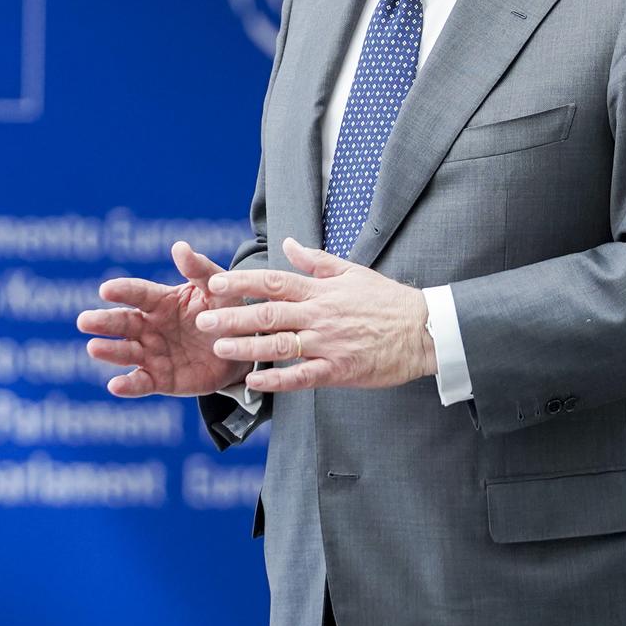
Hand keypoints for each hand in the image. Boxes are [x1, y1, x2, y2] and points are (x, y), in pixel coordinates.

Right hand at [76, 242, 253, 397]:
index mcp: (161, 301)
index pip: (137, 293)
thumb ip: (199, 269)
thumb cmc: (227, 311)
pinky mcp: (161, 380)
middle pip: (123, 322)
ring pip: (127, 352)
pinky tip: (115, 385)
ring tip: (94, 348)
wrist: (244, 350)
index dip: (122, 291)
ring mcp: (153, 354)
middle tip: (84, 321)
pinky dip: (128, 385)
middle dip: (104, 322)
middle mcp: (150, 327)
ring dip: (110, 351)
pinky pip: (142, 383)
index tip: (106, 289)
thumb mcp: (219, 288)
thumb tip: (179, 247)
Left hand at [199, 237, 435, 394]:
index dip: (242, 282)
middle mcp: (319, 315)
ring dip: (247, 346)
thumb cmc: (386, 300)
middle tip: (203, 318)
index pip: (273, 282)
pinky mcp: (339, 370)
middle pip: (269, 313)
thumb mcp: (351, 271)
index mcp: (320, 291)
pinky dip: (277, 380)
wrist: (422, 330)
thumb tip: (286, 244)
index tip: (215, 283)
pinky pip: (302, 376)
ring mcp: (328, 344)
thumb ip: (315, 260)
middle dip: (233, 315)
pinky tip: (254, 382)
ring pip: (280, 344)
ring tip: (219, 346)